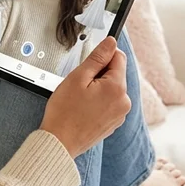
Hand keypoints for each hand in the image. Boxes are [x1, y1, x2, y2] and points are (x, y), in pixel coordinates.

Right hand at [39, 37, 130, 155]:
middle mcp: (124, 101)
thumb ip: (97, 57)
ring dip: (99, 88)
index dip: (102, 56)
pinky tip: (83, 108)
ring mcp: (120, 114)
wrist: (60, 142)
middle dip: (99, 74)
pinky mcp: (114, 123)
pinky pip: (109, 103)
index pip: (118, 57)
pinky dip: (99, 101)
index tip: (89, 63)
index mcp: (117, 88)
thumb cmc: (64, 112)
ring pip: (112, 89)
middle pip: (116, 74)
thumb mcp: (78, 77)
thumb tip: (111, 43)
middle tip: (80, 85)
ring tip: (80, 99)